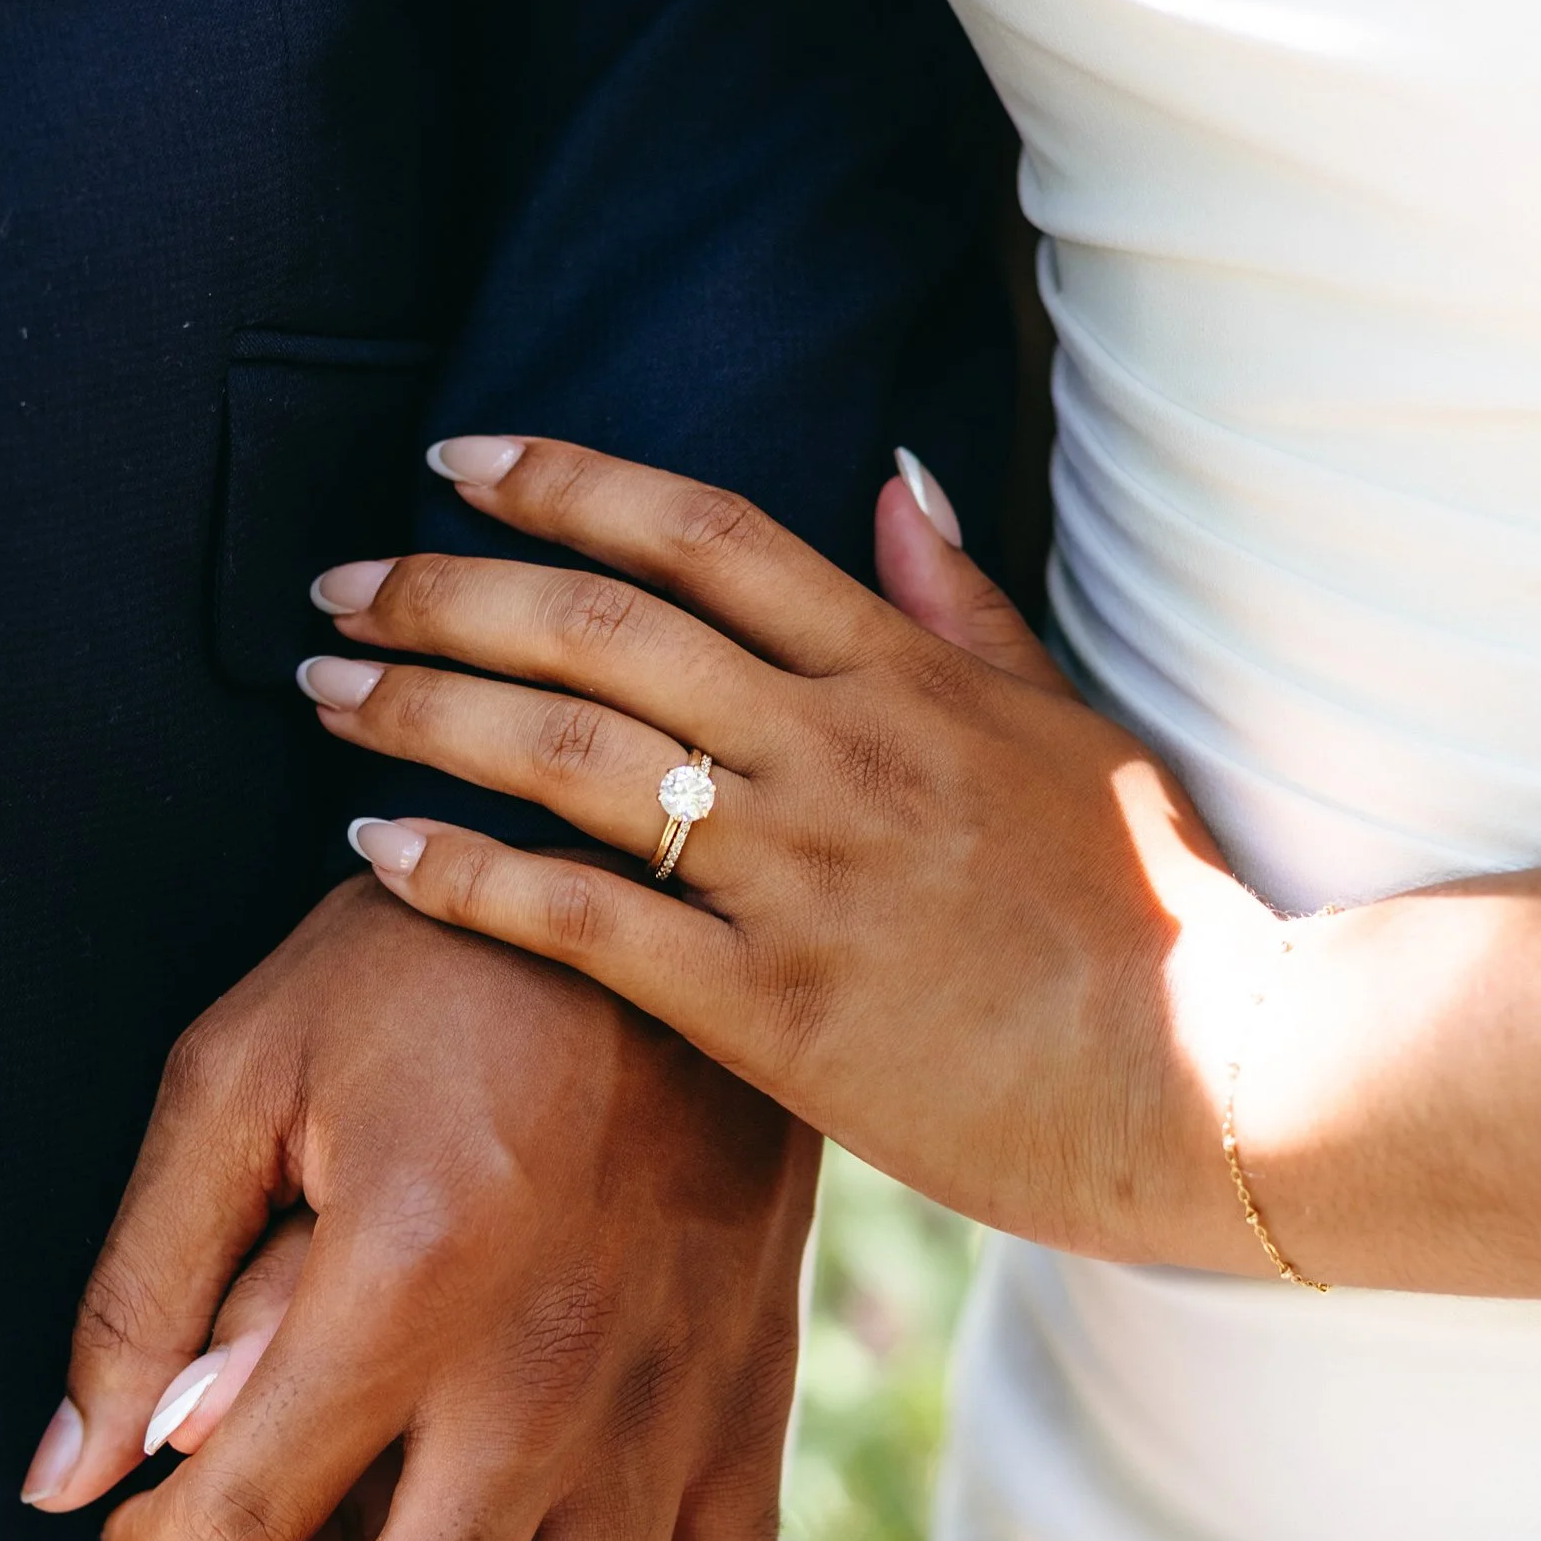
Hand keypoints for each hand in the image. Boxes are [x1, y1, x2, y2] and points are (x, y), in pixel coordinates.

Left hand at [22, 879, 812, 1540]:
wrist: (673, 878)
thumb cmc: (432, 958)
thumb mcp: (241, 1068)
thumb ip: (143, 1284)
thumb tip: (66, 1479)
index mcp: (399, 1292)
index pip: (235, 1534)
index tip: (153, 1523)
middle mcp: (543, 1386)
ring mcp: (665, 1414)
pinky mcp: (753, 1410)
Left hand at [297, 437, 1279, 1265]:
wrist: (1217, 1083)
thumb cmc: (1156, 911)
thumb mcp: (1069, 724)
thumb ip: (960, 608)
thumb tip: (887, 477)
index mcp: (903, 674)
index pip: (705, 534)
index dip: (568, 479)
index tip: (456, 458)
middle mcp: (838, 751)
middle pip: (601, 626)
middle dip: (447, 588)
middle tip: (338, 580)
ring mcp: (802, 878)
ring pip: (570, 756)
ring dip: (423, 709)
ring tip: (324, 687)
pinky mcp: (775, 1013)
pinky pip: (583, 923)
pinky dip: (464, 876)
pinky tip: (375, 849)